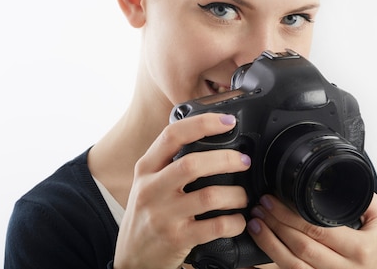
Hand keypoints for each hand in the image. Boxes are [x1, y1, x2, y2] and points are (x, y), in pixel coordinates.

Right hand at [113, 113, 251, 268]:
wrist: (132, 259)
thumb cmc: (147, 215)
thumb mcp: (148, 183)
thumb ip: (169, 161)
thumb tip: (208, 136)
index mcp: (146, 168)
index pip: (172, 135)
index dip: (203, 124)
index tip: (228, 122)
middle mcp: (151, 189)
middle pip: (192, 164)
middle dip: (226, 159)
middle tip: (244, 161)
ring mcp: (163, 215)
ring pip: (209, 196)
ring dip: (235, 194)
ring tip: (244, 196)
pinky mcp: (177, 238)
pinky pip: (215, 227)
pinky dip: (234, 222)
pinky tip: (238, 220)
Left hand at [246, 193, 376, 268]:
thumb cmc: (374, 252)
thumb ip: (369, 201)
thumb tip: (350, 180)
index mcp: (359, 250)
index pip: (319, 229)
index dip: (291, 215)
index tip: (273, 201)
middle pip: (301, 247)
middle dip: (275, 225)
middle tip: (260, 209)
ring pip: (291, 266)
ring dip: (268, 245)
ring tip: (255, 226)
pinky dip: (267, 268)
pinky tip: (253, 258)